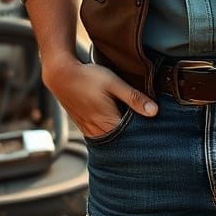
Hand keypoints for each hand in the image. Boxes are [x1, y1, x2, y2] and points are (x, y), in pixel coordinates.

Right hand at [43, 55, 157, 138]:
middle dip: (133, 135)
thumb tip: (154, 111)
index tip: (153, 128)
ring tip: (133, 123)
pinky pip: (100, 134)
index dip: (143, 132)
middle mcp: (97, 131)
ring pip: (110, 138)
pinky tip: (116, 120)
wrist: (61, 75)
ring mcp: (88, 130)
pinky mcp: (83, 125)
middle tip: (146, 127)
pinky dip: (110, 130)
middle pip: (121, 140)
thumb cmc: (88, 77)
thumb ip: (133, 97)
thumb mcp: (114, 83)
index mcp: (108, 123)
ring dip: (121, 133)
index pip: (131, 137)